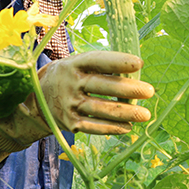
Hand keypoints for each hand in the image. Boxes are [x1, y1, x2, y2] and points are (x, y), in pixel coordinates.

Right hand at [35, 51, 152, 134]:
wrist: (39, 98)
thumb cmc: (71, 77)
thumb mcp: (79, 65)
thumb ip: (102, 67)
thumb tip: (136, 73)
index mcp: (74, 64)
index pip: (97, 61)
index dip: (118, 61)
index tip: (139, 63)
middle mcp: (70, 84)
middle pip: (101, 86)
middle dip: (127, 89)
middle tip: (149, 91)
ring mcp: (69, 105)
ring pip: (100, 110)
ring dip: (125, 113)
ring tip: (145, 114)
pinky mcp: (70, 123)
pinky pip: (94, 127)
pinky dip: (112, 128)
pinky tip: (128, 127)